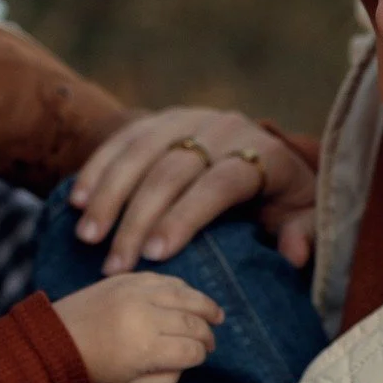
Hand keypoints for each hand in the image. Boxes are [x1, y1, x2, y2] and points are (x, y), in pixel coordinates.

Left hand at [54, 272, 222, 382]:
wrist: (57, 338)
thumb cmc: (95, 367)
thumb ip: (166, 379)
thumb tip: (186, 361)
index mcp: (146, 349)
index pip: (191, 350)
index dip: (200, 355)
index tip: (199, 357)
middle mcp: (146, 317)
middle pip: (193, 323)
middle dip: (207, 334)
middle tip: (210, 341)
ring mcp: (137, 293)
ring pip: (185, 295)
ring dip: (205, 306)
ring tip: (216, 315)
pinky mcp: (129, 278)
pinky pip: (166, 279)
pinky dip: (183, 289)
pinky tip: (191, 298)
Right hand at [69, 107, 316, 274]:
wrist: (264, 153)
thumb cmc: (284, 200)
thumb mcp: (306, 216)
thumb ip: (305, 234)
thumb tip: (294, 254)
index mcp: (264, 154)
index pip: (218, 183)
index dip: (186, 217)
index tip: (156, 254)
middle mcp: (224, 128)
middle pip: (172, 171)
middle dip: (138, 219)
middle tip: (115, 264)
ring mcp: (188, 119)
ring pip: (140, 153)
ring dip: (109, 195)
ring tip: (87, 236)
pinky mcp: (161, 119)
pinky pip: (122, 139)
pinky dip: (98, 168)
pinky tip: (77, 200)